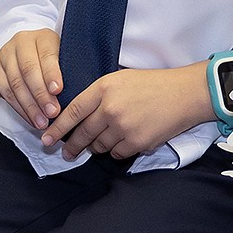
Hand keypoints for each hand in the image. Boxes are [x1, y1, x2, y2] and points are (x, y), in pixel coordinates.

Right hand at [0, 27, 62, 130]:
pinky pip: (5, 92)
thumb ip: (69, 69)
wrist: (25, 52)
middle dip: (41, 95)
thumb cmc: (51, 59)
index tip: (58, 90)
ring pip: (16, 83)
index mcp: (42, 36)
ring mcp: (4, 55)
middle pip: (28, 69)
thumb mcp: (63, 56)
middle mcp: (20, 42)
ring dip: (30, 106)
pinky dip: (19, 109)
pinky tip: (30, 119)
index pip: (46, 53)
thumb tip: (80, 93)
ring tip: (42, 122)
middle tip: (52, 113)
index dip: (51, 73)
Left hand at [40, 61, 212, 159]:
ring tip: (100, 143)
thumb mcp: (121, 79)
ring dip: (97, 147)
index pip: (72, 111)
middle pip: (82, 133)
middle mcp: (110, 108)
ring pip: (99, 146)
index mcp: (104, 88)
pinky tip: (124, 141)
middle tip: (66, 153)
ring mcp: (123, 127)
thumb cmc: (153, 84)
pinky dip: (117, 150)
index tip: (47, 138)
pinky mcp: (137, 142)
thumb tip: (79, 115)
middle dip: (72, 146)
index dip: (57, 128)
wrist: (185, 94)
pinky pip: (117, 153)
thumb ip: (99, 94)